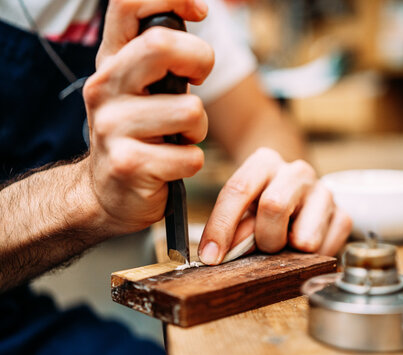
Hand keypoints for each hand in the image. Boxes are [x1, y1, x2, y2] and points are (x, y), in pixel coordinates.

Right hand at [83, 0, 213, 233]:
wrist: (107, 191)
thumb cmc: (136, 135)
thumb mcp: (136, 89)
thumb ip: (156, 56)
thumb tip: (193, 14)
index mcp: (110, 63)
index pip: (128, 4)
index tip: (200, 12)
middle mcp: (104, 88)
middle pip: (163, 46)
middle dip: (200, 61)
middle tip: (197, 82)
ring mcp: (112, 127)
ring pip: (190, 110)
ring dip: (198, 129)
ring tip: (178, 138)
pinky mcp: (129, 164)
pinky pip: (191, 156)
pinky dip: (191, 162)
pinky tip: (171, 165)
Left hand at [198, 148, 351, 263]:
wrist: (298, 196)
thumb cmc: (261, 205)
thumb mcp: (242, 209)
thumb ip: (232, 228)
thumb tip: (220, 254)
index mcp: (265, 161)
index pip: (239, 189)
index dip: (221, 227)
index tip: (211, 256)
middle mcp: (297, 171)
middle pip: (274, 206)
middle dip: (263, 238)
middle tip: (260, 246)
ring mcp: (324, 192)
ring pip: (303, 238)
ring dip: (288, 252)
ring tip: (284, 242)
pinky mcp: (343, 216)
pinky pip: (322, 251)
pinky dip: (308, 260)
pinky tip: (301, 246)